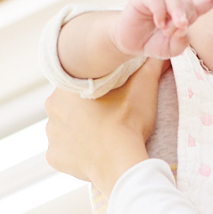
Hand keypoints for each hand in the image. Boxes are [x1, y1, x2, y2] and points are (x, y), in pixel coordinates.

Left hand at [45, 58, 164, 196]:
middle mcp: (52, 108)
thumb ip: (150, 65)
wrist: (121, 162)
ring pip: (65, 128)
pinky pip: (63, 152)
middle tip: (109, 116)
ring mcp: (51, 135)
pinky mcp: (54, 157)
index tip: (110, 96)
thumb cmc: (128, 122)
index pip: (78, 82)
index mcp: (67, 87)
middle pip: (69, 105)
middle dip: (85, 110)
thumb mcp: (143, 87)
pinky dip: (75, 153)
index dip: (95, 88)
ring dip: (78, 131)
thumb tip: (160, 51)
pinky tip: (92, 153)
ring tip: (101, 136)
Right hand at [111, 0, 212, 58]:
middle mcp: (175, 2)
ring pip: (174, 0)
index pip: (206, 1)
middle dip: (184, 18)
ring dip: (174, 16)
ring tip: (167, 29)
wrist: (131, 43)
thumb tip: (182, 28)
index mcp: (186, 13)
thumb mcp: (172, 49)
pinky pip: (157, 0)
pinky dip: (160, 13)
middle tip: (174, 31)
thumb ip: (182, 42)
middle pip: (189, 3)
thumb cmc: (154, 43)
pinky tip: (158, 23)